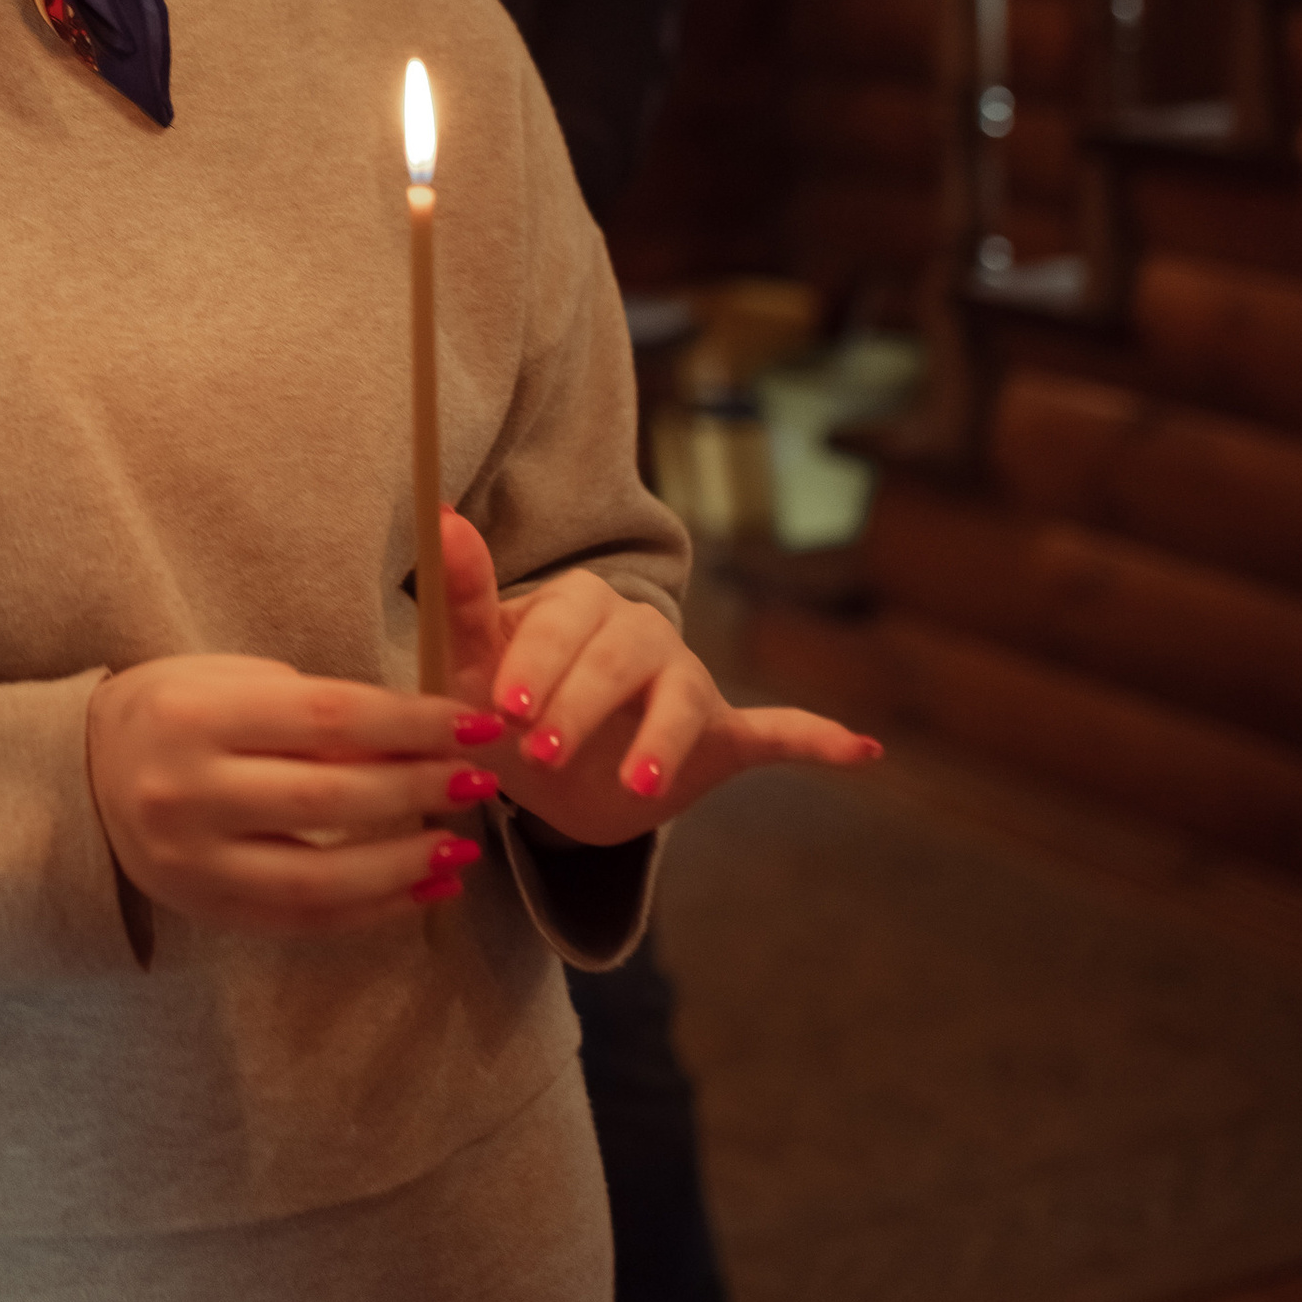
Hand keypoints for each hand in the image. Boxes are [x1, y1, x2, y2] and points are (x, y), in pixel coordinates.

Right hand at [86, 653, 501, 937]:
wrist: (81, 777)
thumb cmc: (174, 711)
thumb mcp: (231, 682)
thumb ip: (313, 710)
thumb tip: (416, 742)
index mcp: (196, 716)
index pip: (329, 718)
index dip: (413, 723)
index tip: (475, 722)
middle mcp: (188, 793)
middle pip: (332, 797)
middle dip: (420, 788)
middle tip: (481, 779)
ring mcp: (194, 864)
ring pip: (322, 876)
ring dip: (405, 863)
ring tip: (464, 846)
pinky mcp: (206, 911)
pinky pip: (304, 920)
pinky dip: (373, 910)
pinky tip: (424, 889)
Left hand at [442, 513, 878, 846]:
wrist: (548, 775)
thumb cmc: (504, 704)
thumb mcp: (472, 666)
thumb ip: (463, 596)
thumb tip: (440, 514)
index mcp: (579, 607)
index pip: (565, 621)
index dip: (536, 663)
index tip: (504, 708)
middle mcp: (641, 633)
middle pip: (621, 656)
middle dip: (581, 704)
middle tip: (542, 753)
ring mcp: (686, 682)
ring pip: (683, 699)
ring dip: (660, 739)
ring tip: (634, 786)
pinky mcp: (722, 735)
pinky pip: (777, 731)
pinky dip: (817, 739)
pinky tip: (860, 751)